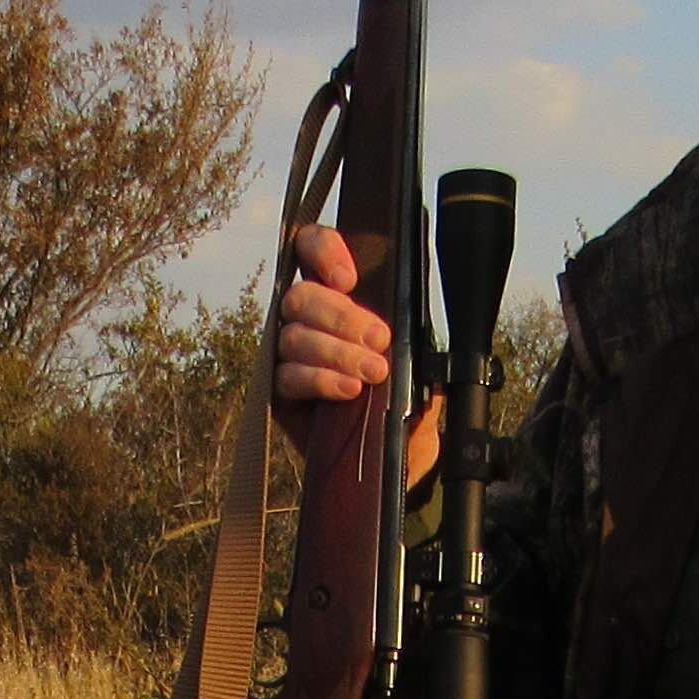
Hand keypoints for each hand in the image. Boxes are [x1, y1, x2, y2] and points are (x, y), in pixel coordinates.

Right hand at [272, 225, 446, 485]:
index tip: (349, 280)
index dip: (322, 252)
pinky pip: (289, 376)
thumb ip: (406, 328)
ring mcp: (289, 354)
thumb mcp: (417, 355)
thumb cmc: (406, 393)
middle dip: (341, 317)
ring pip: (294, 337)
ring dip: (337, 352)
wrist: (401, 450)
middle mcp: (306, 319)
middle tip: (378, 339)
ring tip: (372, 372)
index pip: (310, 248)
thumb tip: (396, 319)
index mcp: (337, 294)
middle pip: (301, 297)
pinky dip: (321, 380)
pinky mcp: (281, 391)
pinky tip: (349, 389)